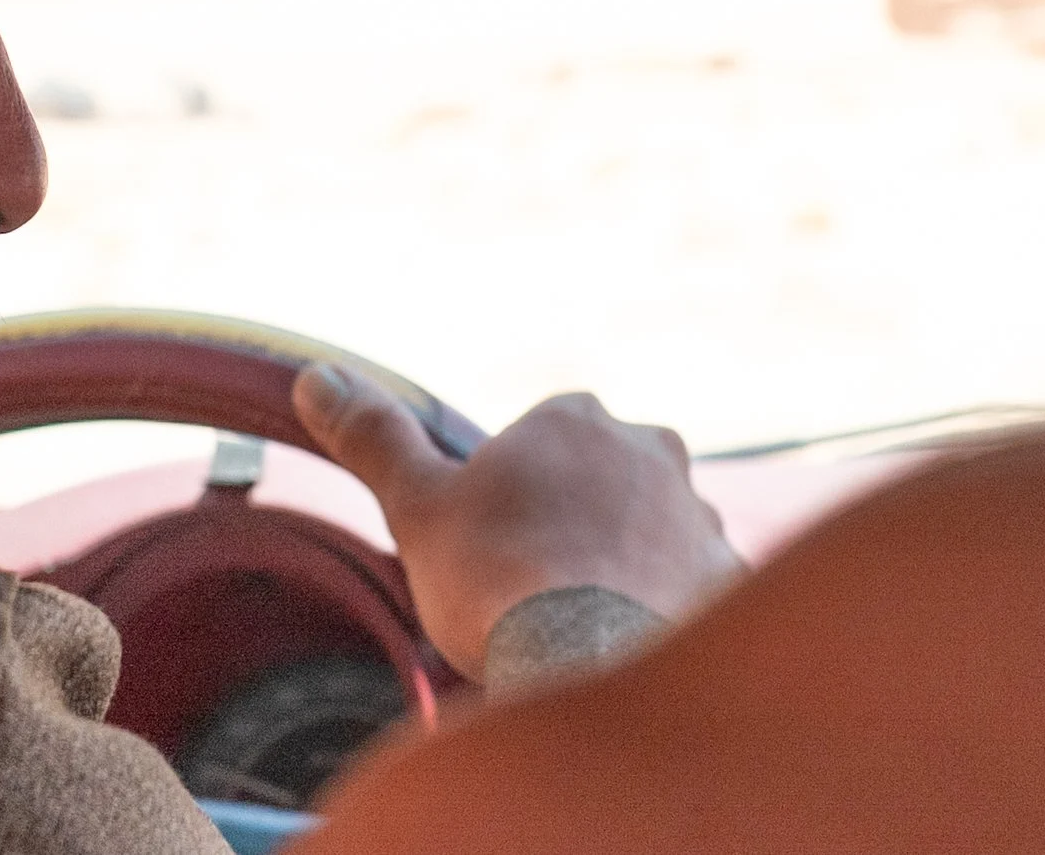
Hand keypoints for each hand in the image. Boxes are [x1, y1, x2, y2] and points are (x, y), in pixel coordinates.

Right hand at [292, 364, 742, 682]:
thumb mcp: (416, 505)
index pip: (544, 439)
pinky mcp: (728, 579)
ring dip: (625, 566)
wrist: (591, 668)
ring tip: (581, 627)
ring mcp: (698, 515)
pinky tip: (632, 649)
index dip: (514, 492)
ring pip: (652, 532)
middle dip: (575, 522)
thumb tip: (316, 377)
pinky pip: (693, 588)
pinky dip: (666, 611)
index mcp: (575, 419)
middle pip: (603, 481)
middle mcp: (650, 451)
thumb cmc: (498, 579)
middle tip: (533, 586)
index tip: (494, 543)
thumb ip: (374, 437)